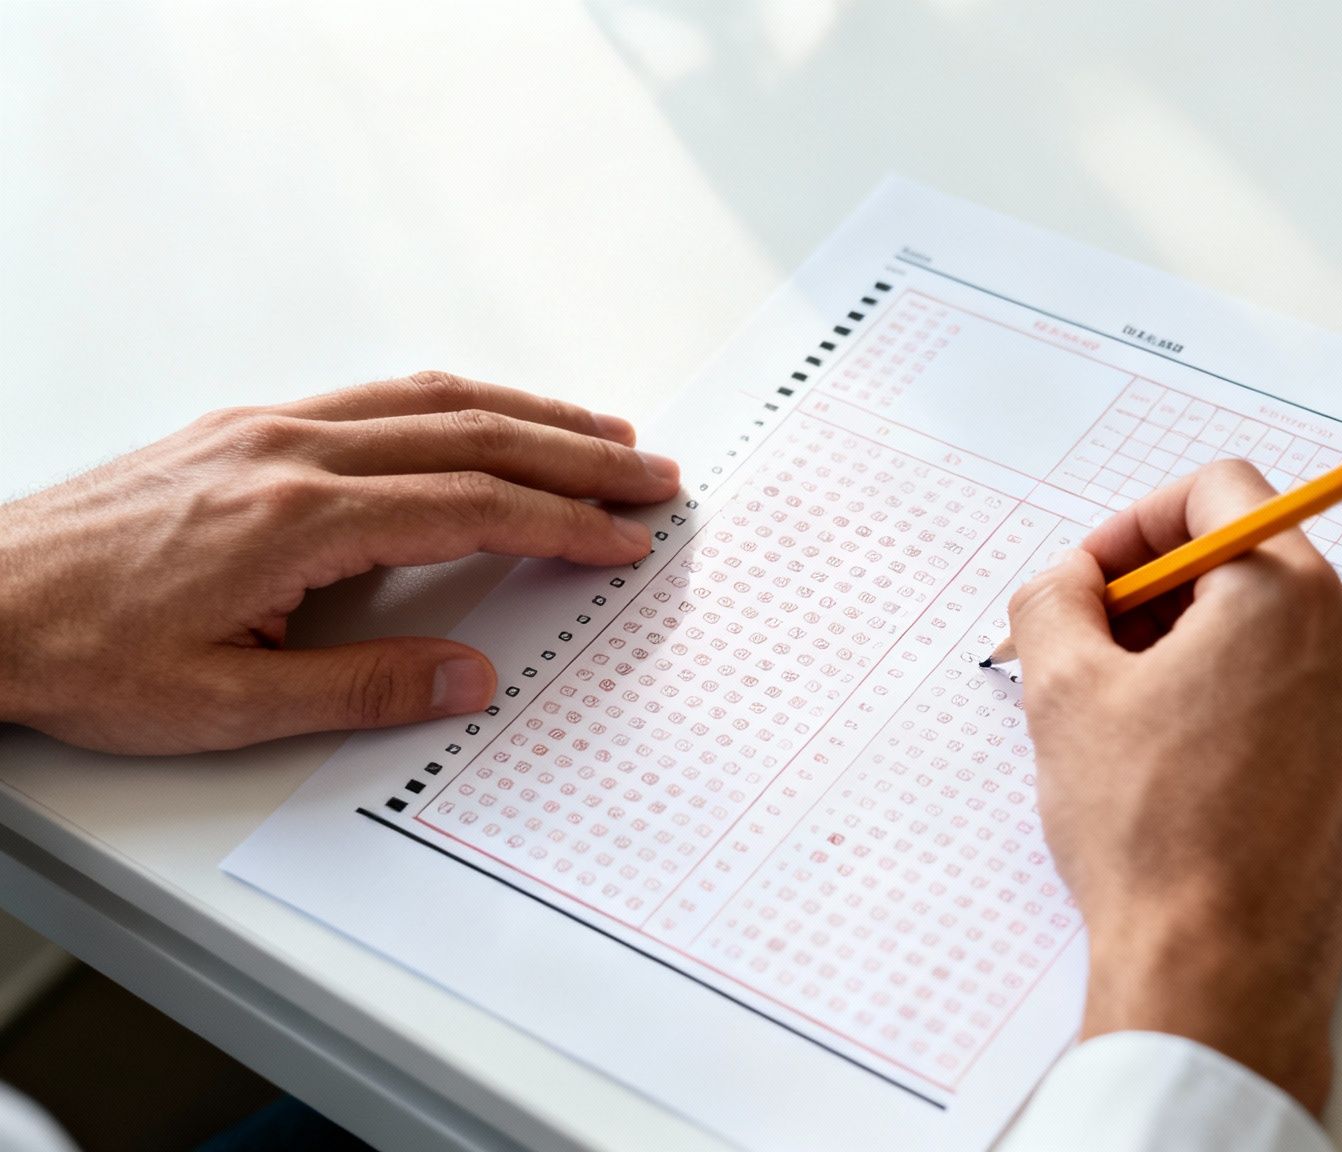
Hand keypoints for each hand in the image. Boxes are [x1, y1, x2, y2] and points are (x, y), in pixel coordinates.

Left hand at [0, 372, 679, 753]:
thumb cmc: (78, 652)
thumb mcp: (223, 706)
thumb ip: (361, 691)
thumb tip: (470, 680)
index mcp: (295, 518)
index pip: (469, 507)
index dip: (561, 522)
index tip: (624, 537)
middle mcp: (289, 453)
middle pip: (471, 434)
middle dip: (576, 452)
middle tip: (651, 471)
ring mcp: (266, 429)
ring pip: (429, 398)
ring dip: (527, 411)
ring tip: (599, 429)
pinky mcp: (243, 429)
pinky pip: (377, 394)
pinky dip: (457, 400)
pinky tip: (484, 415)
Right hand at [1007, 459, 1341, 1112]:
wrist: (1220, 972)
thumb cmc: (1153, 837)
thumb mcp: (1065, 693)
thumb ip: (1056, 599)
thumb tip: (1068, 581)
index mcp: (1290, 594)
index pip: (1221, 490)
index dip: (1137, 522)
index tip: (1094, 577)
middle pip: (1252, 561)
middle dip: (1161, 592)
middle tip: (1091, 648)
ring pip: (1278, 633)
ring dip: (1198, 649)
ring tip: (1127, 717)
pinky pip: (1306, 697)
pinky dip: (1243, 702)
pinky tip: (1179, 764)